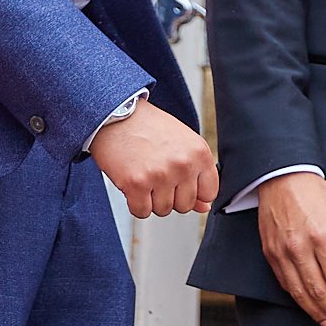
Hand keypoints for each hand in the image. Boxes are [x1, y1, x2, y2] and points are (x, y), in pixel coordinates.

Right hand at [91, 101, 217, 219]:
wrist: (116, 114)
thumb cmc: (149, 127)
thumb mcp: (182, 143)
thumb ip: (197, 175)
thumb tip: (204, 206)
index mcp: (200, 153)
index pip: (209, 192)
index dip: (194, 193)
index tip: (181, 184)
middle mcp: (183, 164)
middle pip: (185, 205)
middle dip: (170, 196)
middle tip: (157, 175)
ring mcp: (160, 175)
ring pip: (163, 210)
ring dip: (151, 199)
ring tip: (145, 175)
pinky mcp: (136, 184)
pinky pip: (141, 212)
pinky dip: (135, 203)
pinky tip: (133, 184)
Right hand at [257, 172, 325, 325]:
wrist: (282, 178)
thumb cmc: (315, 194)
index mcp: (321, 236)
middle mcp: (299, 247)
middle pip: (317, 290)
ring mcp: (281, 252)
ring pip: (298, 291)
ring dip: (314, 310)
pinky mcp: (270, 253)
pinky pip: (284, 282)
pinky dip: (297, 297)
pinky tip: (307, 304)